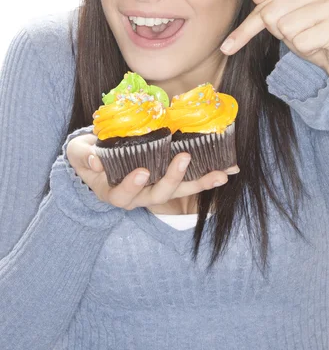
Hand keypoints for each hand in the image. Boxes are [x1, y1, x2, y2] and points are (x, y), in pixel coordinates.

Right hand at [66, 134, 239, 210]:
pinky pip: (191, 181)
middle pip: (158, 195)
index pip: (123, 194)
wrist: (100, 159)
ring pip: (180, 191)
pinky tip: (227, 170)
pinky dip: (208, 176)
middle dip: (172, 178)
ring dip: (200, 182)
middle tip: (184, 158)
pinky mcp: (172, 180)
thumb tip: (95, 160)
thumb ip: (84, 156)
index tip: (141, 171)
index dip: (132, 185)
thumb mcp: (79, 152)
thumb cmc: (88, 156)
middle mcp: (139, 196)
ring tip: (220, 173)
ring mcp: (157, 189)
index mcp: (115, 192)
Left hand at [220, 0, 328, 75]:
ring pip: (287, 29)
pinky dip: (307, 50)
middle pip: (272, 16)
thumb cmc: (309, 31)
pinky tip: (320, 45)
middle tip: (298, 34)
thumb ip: (267, 3)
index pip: (262, 5)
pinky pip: (303, 43)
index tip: (227, 48)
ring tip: (310, 38)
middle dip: (279, 33)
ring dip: (295, 42)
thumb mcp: (282, 18)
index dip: (246, 30)